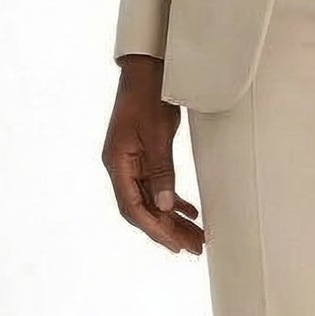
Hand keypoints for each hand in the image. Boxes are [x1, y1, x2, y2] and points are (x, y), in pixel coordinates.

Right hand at [102, 57, 204, 254]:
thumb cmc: (149, 95)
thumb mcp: (158, 134)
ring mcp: (131, 162)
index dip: (155, 229)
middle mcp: (120, 167)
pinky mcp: (142, 156)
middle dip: (168, 230)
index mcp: (117, 163)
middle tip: (195, 247)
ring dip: (173, 218)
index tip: (176, 245)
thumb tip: (166, 207)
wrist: (146, 69)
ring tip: (197, 236)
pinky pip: (156, 186)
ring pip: (152, 199)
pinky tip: (190, 211)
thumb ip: (161, 171)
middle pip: (143, 209)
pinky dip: (173, 200)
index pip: (133, 208)